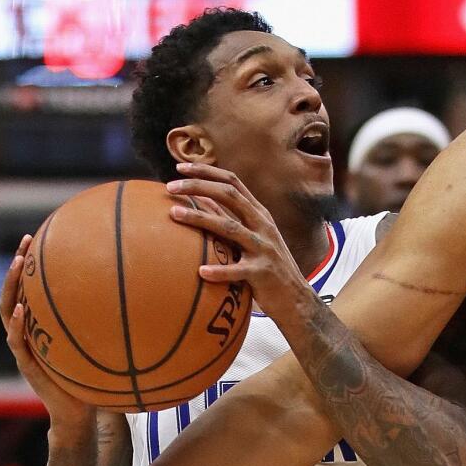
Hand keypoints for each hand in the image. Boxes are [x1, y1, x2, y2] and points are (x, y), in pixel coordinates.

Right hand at [0, 235, 94, 438]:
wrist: (79, 413)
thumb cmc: (92, 377)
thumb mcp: (100, 344)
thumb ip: (108, 322)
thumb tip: (140, 293)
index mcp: (41, 326)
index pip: (31, 289)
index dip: (31, 264)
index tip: (38, 237)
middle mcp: (29, 333)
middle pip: (14, 292)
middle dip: (16, 266)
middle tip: (25, 241)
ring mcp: (24, 348)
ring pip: (7, 313)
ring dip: (10, 287)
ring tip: (17, 265)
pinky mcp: (27, 365)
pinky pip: (17, 342)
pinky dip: (16, 325)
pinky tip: (22, 310)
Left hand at [165, 162, 316, 321]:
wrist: (296, 298)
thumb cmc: (267, 266)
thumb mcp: (253, 237)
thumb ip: (231, 218)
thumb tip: (199, 201)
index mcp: (259, 213)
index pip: (232, 182)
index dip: (206, 171)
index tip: (180, 167)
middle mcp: (262, 225)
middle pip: (229, 195)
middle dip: (198, 186)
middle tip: (170, 186)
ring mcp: (263, 247)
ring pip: (230, 228)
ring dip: (200, 219)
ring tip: (174, 214)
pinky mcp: (262, 272)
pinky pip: (238, 270)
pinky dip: (219, 270)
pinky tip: (201, 271)